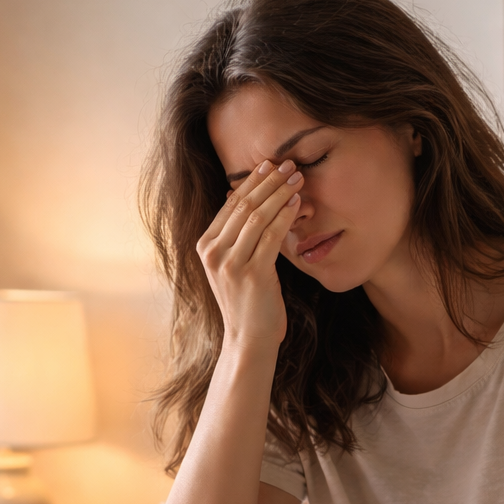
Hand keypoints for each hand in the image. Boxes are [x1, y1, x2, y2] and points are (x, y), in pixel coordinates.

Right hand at [195, 160, 302, 345]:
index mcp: (205, 246)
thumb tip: (245, 200)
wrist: (249, 338)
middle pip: (243, 205)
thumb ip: (236, 237)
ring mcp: (230, 263)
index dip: (252, 182)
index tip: (270, 164)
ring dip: (279, 193)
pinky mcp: (251, 273)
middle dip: (268, 181)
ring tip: (297, 178)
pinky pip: (271, 235)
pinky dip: (286, 215)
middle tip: (289, 164)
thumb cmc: (247, 302)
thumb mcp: (233, 265)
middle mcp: (213, 252)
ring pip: (257, 216)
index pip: (230, 205)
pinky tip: (298, 203)